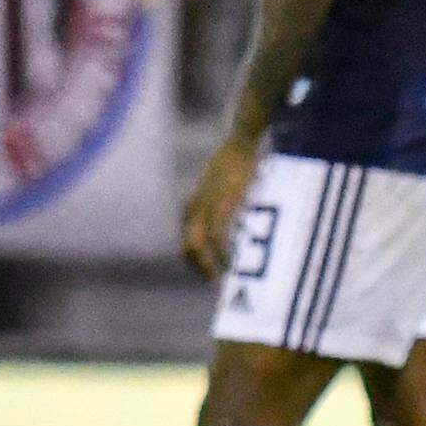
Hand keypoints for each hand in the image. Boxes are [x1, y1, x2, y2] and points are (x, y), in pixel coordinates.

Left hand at [181, 131, 262, 280]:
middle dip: (199, 267)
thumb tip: (227, 219)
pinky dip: (221, 253)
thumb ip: (218, 203)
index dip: (194, 259)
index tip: (207, 271)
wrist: (240, 145)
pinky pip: (217, 236)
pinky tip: (229, 262)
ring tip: (220, 277)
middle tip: (212, 280)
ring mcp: (206, 207)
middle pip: (188, 246)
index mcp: (192, 205)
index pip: (186, 240)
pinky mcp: (221, 205)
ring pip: (199, 245)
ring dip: (209, 264)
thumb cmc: (233, 163)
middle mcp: (194, 208)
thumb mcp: (219, 185)